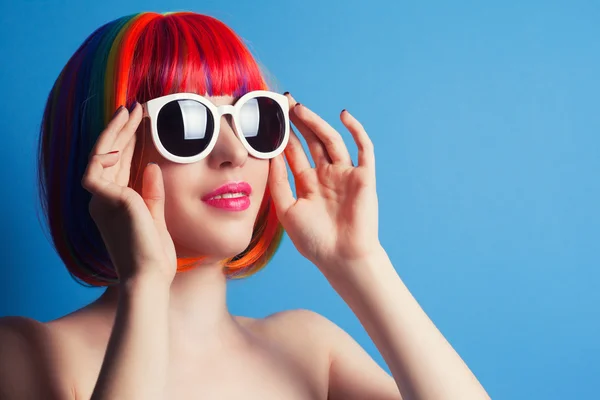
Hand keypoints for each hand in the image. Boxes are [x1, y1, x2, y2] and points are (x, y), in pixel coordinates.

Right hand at [82, 104, 175, 283]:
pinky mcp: (107, 203)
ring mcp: (102, 202)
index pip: (118, 165)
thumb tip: (151, 166)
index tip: (141, 123)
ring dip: (115, 134)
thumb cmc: (154, 256)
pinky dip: (107, 153)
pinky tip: (124, 138)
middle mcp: (103, 201)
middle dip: (121, 131)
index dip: (127, 143)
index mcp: (115, 205)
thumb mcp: (156, 218)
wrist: (150, 279)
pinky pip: (98, 171)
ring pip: (101, 157)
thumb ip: (152, 193)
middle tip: (135, 109)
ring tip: (131, 113)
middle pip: (109, 157)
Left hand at [268, 94, 381, 275]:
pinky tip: (343, 115)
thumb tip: (269, 156)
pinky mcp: (364, 176)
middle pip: (311, 141)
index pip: (293, 153)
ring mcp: (345, 174)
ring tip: (299, 107)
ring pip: (331, 140)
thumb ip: (278, 183)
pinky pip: (363, 148)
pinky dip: (356, 130)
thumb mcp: (287, 210)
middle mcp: (326, 176)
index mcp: (308, 184)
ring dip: (316, 123)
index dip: (283, 135)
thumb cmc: (314, 240)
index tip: (270, 118)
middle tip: (284, 102)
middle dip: (298, 122)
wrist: (342, 258)